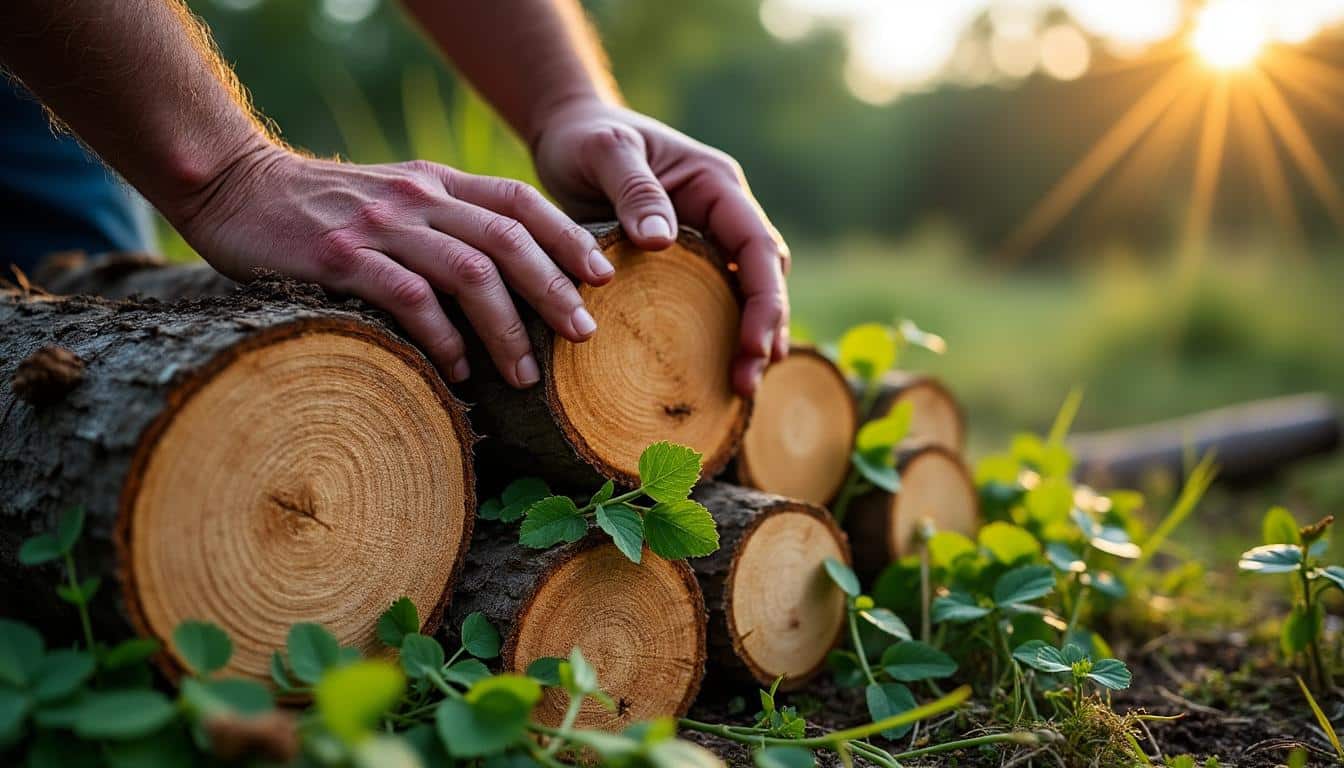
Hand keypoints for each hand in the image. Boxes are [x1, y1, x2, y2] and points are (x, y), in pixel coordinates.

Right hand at [168, 143, 615, 387]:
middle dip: (554, 289)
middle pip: (508, 239)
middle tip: (585, 334)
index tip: (603, 276)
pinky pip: (409, 299)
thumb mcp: (394, 198)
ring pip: (469, 271)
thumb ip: (445, 222)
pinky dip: (442, 338)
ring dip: (506, 327)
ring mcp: (380, 227)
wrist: (234, 186)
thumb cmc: (322, 208)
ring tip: (527, 373)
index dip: (567, 237)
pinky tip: (458, 371)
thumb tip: (508, 280)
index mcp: (437, 182)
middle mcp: (418, 198)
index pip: (520, 201)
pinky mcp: (339, 259)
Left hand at [530, 100, 789, 396]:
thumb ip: (633, 190)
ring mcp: (706, 240)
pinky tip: (713, 372)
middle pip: (764, 278)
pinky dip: (719, 335)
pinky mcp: (682, 262)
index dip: (763, 298)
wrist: (567, 134)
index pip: (758, 246)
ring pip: (745, 294)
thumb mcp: (605, 152)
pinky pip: (712, 300)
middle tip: (746, 383)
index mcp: (717, 186)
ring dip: (749, 339)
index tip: (752, 344)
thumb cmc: (585, 137)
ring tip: (741, 388)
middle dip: (764, 330)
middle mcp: (722, 215)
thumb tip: (660, 241)